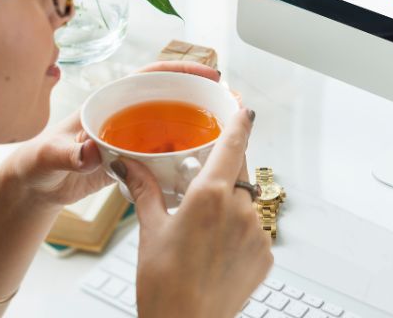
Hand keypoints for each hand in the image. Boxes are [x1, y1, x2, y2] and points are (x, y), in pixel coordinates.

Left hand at [2, 60, 222, 207]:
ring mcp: (132, 138)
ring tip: (228, 132)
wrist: (35, 187)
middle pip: (171, 98)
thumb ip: (68, 153)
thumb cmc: (38, 163)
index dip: (182, 71)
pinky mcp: (135, 160)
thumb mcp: (50, 156)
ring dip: (199, 127)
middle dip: (201, 97)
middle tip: (231, 104)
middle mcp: (126, 115)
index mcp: (109, 101)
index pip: (151, 76)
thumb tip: (90, 150)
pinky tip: (203, 163)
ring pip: (173, 126)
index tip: (210, 74)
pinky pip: (167, 154)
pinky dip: (186, 156)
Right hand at [113, 107, 271, 317]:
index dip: (240, 122)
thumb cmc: (164, 285)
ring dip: (231, 205)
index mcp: (211, 195)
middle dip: (225, 170)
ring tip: (204, 230)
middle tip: (202, 184)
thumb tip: (127, 164)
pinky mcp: (265, 254)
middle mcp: (240, 208)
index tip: (244, 108)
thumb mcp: (150, 230)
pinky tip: (216, 250)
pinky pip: (254, 229)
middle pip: (240, 170)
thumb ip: (145, 190)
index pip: (234, 143)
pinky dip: (239, 231)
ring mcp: (256, 232)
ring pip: (247, 201)